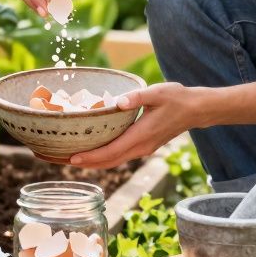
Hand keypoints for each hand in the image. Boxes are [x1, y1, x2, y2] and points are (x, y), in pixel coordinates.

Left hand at [67, 83, 201, 168]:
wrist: (196, 110)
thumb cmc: (177, 99)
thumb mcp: (157, 92)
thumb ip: (137, 96)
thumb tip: (118, 101)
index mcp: (140, 136)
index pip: (111, 152)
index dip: (90, 157)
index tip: (71, 159)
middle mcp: (140, 147)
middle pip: (108, 162)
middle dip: (84, 163)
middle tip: (59, 160)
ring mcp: (142, 149)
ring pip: (113, 162)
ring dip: (92, 163)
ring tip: (69, 159)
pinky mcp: (143, 147)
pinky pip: (118, 157)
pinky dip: (102, 158)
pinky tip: (91, 152)